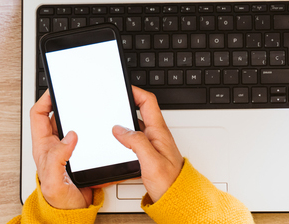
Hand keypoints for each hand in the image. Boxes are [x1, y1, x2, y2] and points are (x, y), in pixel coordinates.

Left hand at [30, 91, 92, 208]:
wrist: (73, 213)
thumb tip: (69, 136)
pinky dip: (94, 131)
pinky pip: (87, 136)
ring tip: (90, 108)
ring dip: (81, 116)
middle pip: (57, 116)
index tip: (56, 90)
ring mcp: (68, 148)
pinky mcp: (82, 153)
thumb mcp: (54, 180)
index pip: (38, 115)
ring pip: (73, 124)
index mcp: (43, 146)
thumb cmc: (58, 200)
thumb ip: (58, 157)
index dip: (45, 99)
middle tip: (76, 94)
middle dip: (66, 104)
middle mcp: (55, 145)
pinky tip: (101, 129)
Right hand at [112, 86, 183, 202]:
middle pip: (140, 112)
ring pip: (136, 127)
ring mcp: (153, 145)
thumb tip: (120, 129)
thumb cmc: (170, 183)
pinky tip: (116, 144)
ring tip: (110, 123)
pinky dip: (124, 139)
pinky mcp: (149, 155)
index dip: (135, 91)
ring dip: (123, 124)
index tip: (121, 88)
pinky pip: (134, 141)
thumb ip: (136, 142)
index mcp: (159, 132)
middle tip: (112, 104)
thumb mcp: (151, 161)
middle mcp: (157, 136)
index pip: (148, 102)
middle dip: (125, 105)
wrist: (177, 200)